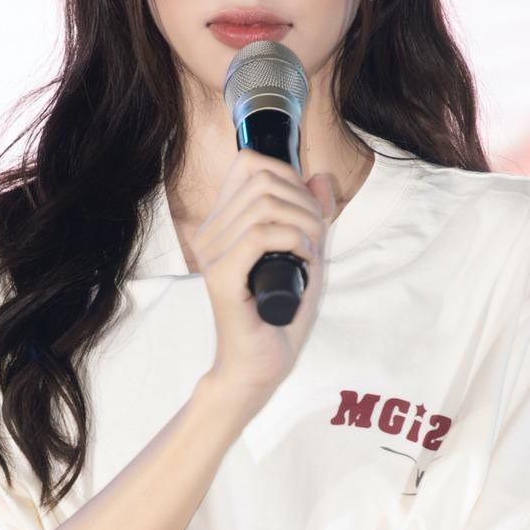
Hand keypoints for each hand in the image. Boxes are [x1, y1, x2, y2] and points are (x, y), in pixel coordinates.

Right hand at [193, 147, 335, 416]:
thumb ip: (311, 216)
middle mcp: (210, 233)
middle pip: (262, 179)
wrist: (259, 366)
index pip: (249, 164)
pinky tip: (303, 258)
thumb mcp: (305, 256)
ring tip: (312, 251)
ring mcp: (211, 254)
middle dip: (304, 201)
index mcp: (222, 223)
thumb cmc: (279, 317)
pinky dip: (292, 239)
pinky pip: (259, 234)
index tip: (307, 209)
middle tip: (316, 237)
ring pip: (264, 204)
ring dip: (303, 222)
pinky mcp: (220, 276)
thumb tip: (319, 178)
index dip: (287, 174)